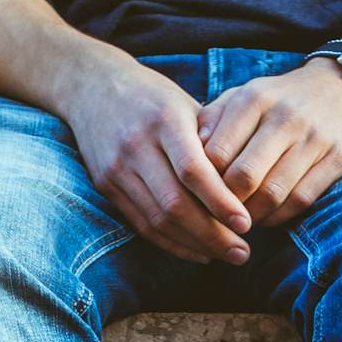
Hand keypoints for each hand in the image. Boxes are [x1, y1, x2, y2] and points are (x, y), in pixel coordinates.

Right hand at [57, 51, 254, 260]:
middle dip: (212, 235)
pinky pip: (142, 225)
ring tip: (226, 255)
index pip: (193, 171)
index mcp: (164, 120)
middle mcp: (136, 145)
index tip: (246, 225)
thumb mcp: (187, 105)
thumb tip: (249, 185)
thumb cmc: (155, 98)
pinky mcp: (105, 185)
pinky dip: (172, 244)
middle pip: (175, 204)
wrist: (92, 87)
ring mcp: (116, 168)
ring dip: (195, 245)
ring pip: (158, 220)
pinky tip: (198, 251)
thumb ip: (214, 141)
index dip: (220, 202)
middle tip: (243, 252)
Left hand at [202, 58, 341, 226]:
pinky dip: (279, 216)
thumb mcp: (245, 96)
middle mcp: (284, 116)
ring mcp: (314, 138)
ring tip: (240, 221)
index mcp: (254, 98)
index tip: (197, 198)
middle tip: (217, 217)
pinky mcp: (338, 157)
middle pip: (243, 177)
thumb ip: (214, 119)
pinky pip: (301, 199)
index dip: (202, 184)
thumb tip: (187, 153)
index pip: (216, 152)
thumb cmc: (280, 99)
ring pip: (273, 193)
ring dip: (252, 216)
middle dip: (226, 205)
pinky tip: (266, 217)